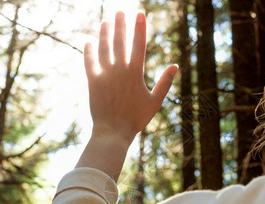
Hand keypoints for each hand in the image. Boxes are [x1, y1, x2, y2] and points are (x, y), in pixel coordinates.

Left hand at [84, 12, 177, 142]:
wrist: (113, 131)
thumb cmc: (136, 118)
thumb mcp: (155, 101)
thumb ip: (165, 82)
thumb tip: (175, 66)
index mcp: (135, 73)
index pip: (138, 44)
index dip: (139, 27)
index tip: (140, 14)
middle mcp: (119, 70)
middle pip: (119, 41)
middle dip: (120, 24)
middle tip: (119, 12)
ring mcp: (104, 74)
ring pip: (103, 48)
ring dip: (104, 33)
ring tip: (105, 22)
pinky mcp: (92, 82)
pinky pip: (89, 62)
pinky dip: (89, 51)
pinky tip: (89, 42)